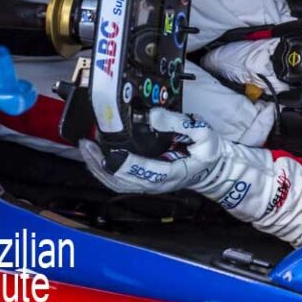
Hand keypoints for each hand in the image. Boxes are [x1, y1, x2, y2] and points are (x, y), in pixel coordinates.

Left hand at [80, 108, 223, 193]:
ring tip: (87, 149)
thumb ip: (178, 124)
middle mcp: (156, 184)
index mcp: (171, 173)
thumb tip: (152, 115)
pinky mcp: (144, 183)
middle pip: (121, 180)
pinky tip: (96, 157)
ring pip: (117, 183)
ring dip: (98, 167)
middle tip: (88, 144)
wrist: (214, 169)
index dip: (122, 162)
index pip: (141, 171)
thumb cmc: (209, 152)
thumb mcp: (203, 134)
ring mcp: (149, 186)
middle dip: (100, 162)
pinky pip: (119, 181)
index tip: (108, 148)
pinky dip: (104, 171)